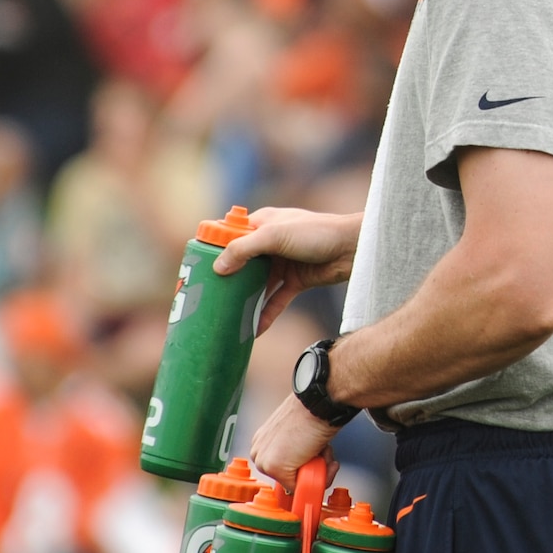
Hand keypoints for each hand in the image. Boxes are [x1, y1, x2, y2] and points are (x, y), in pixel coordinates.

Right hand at [214, 208, 360, 333]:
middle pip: (241, 263)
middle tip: (207, 298)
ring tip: (227, 317)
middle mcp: (270, 242)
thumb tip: (218, 267)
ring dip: (245, 300)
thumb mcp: (275, 236)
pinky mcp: (297, 281)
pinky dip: (265, 313)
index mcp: (262, 223)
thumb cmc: (317, 233)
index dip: (214, 250)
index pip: (230, 235)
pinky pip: (276, 300)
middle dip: (227, 280)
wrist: (354, 248)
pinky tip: (254, 330)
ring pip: (258, 284)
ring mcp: (283, 262)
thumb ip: (244, 249)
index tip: (197, 268)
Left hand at [249, 394, 340, 491]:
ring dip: (317, 470)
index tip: (315, 456)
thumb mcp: (296, 435)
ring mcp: (264, 461)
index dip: (305, 464)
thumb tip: (304, 466)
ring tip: (322, 449)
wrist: (317, 404)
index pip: (283, 467)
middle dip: (311, 468)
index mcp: (261, 443)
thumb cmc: (311, 414)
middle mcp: (258, 452)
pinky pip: (300, 486)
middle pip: (289, 477)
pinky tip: (321, 453)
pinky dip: (318, 475)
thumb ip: (294, 451)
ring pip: (295, 483)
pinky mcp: (274, 467)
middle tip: (322, 451)